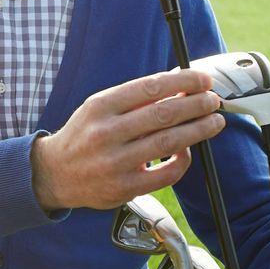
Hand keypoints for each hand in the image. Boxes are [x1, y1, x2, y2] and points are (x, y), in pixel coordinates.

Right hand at [31, 69, 223, 211]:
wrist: (55, 174)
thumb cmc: (85, 135)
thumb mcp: (100, 108)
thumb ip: (136, 98)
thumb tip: (179, 83)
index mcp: (100, 106)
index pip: (150, 88)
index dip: (182, 82)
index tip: (203, 80)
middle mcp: (106, 133)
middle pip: (163, 114)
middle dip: (196, 105)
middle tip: (213, 100)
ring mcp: (115, 163)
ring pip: (169, 142)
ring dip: (198, 130)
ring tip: (214, 121)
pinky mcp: (124, 188)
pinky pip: (165, 173)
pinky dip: (183, 159)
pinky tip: (189, 149)